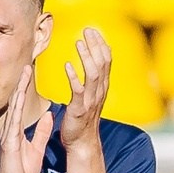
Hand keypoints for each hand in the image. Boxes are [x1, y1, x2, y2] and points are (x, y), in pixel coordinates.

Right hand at [0, 65, 51, 172]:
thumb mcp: (36, 148)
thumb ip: (41, 132)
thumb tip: (49, 116)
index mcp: (17, 130)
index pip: (22, 104)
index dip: (27, 88)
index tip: (32, 73)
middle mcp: (11, 129)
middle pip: (16, 101)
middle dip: (22, 83)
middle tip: (28, 64)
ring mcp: (8, 134)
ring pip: (14, 107)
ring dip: (19, 90)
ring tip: (24, 74)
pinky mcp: (7, 143)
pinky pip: (12, 122)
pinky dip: (16, 108)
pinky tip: (18, 96)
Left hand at [57, 28, 110, 149]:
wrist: (82, 143)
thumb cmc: (83, 119)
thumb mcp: (91, 95)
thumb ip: (93, 78)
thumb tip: (94, 59)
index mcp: (101, 87)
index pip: (106, 61)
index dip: (101, 44)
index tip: (93, 30)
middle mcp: (99, 91)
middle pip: (102, 63)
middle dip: (96, 45)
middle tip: (87, 30)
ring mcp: (90, 100)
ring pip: (93, 74)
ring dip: (87, 57)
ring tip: (79, 43)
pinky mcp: (79, 109)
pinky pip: (78, 91)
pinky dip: (73, 77)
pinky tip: (67, 66)